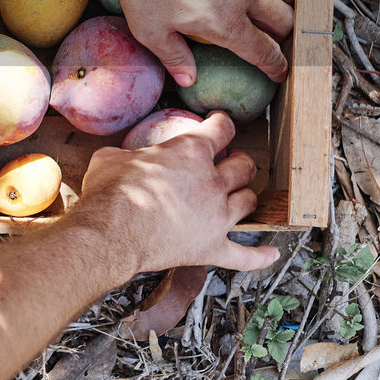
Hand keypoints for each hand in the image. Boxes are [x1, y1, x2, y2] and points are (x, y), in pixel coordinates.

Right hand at [72, 111, 280, 274]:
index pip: (221, 129)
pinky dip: (260, 255)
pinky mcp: (212, 248)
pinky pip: (246, 255)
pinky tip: (270, 253)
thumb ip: (131, 154)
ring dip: (246, 196)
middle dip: (240, 161)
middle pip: (245, 166)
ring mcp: (217, 217)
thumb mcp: (112, 157)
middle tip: (232, 161)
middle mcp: (212, 182)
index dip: (221, 123)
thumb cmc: (109, 192)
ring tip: (239, 195)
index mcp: (190, 152)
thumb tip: (125, 157)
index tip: (219, 124)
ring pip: (250, 201)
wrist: (109, 233)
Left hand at [110, 0, 295, 86]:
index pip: (262, 51)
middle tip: (276, 38)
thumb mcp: (149, 29)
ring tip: (280, 5)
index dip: (274, 66)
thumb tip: (187, 78)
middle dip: (284, 34)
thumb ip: (173, 56)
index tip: (279, 72)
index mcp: (226, 23)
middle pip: (283, 19)